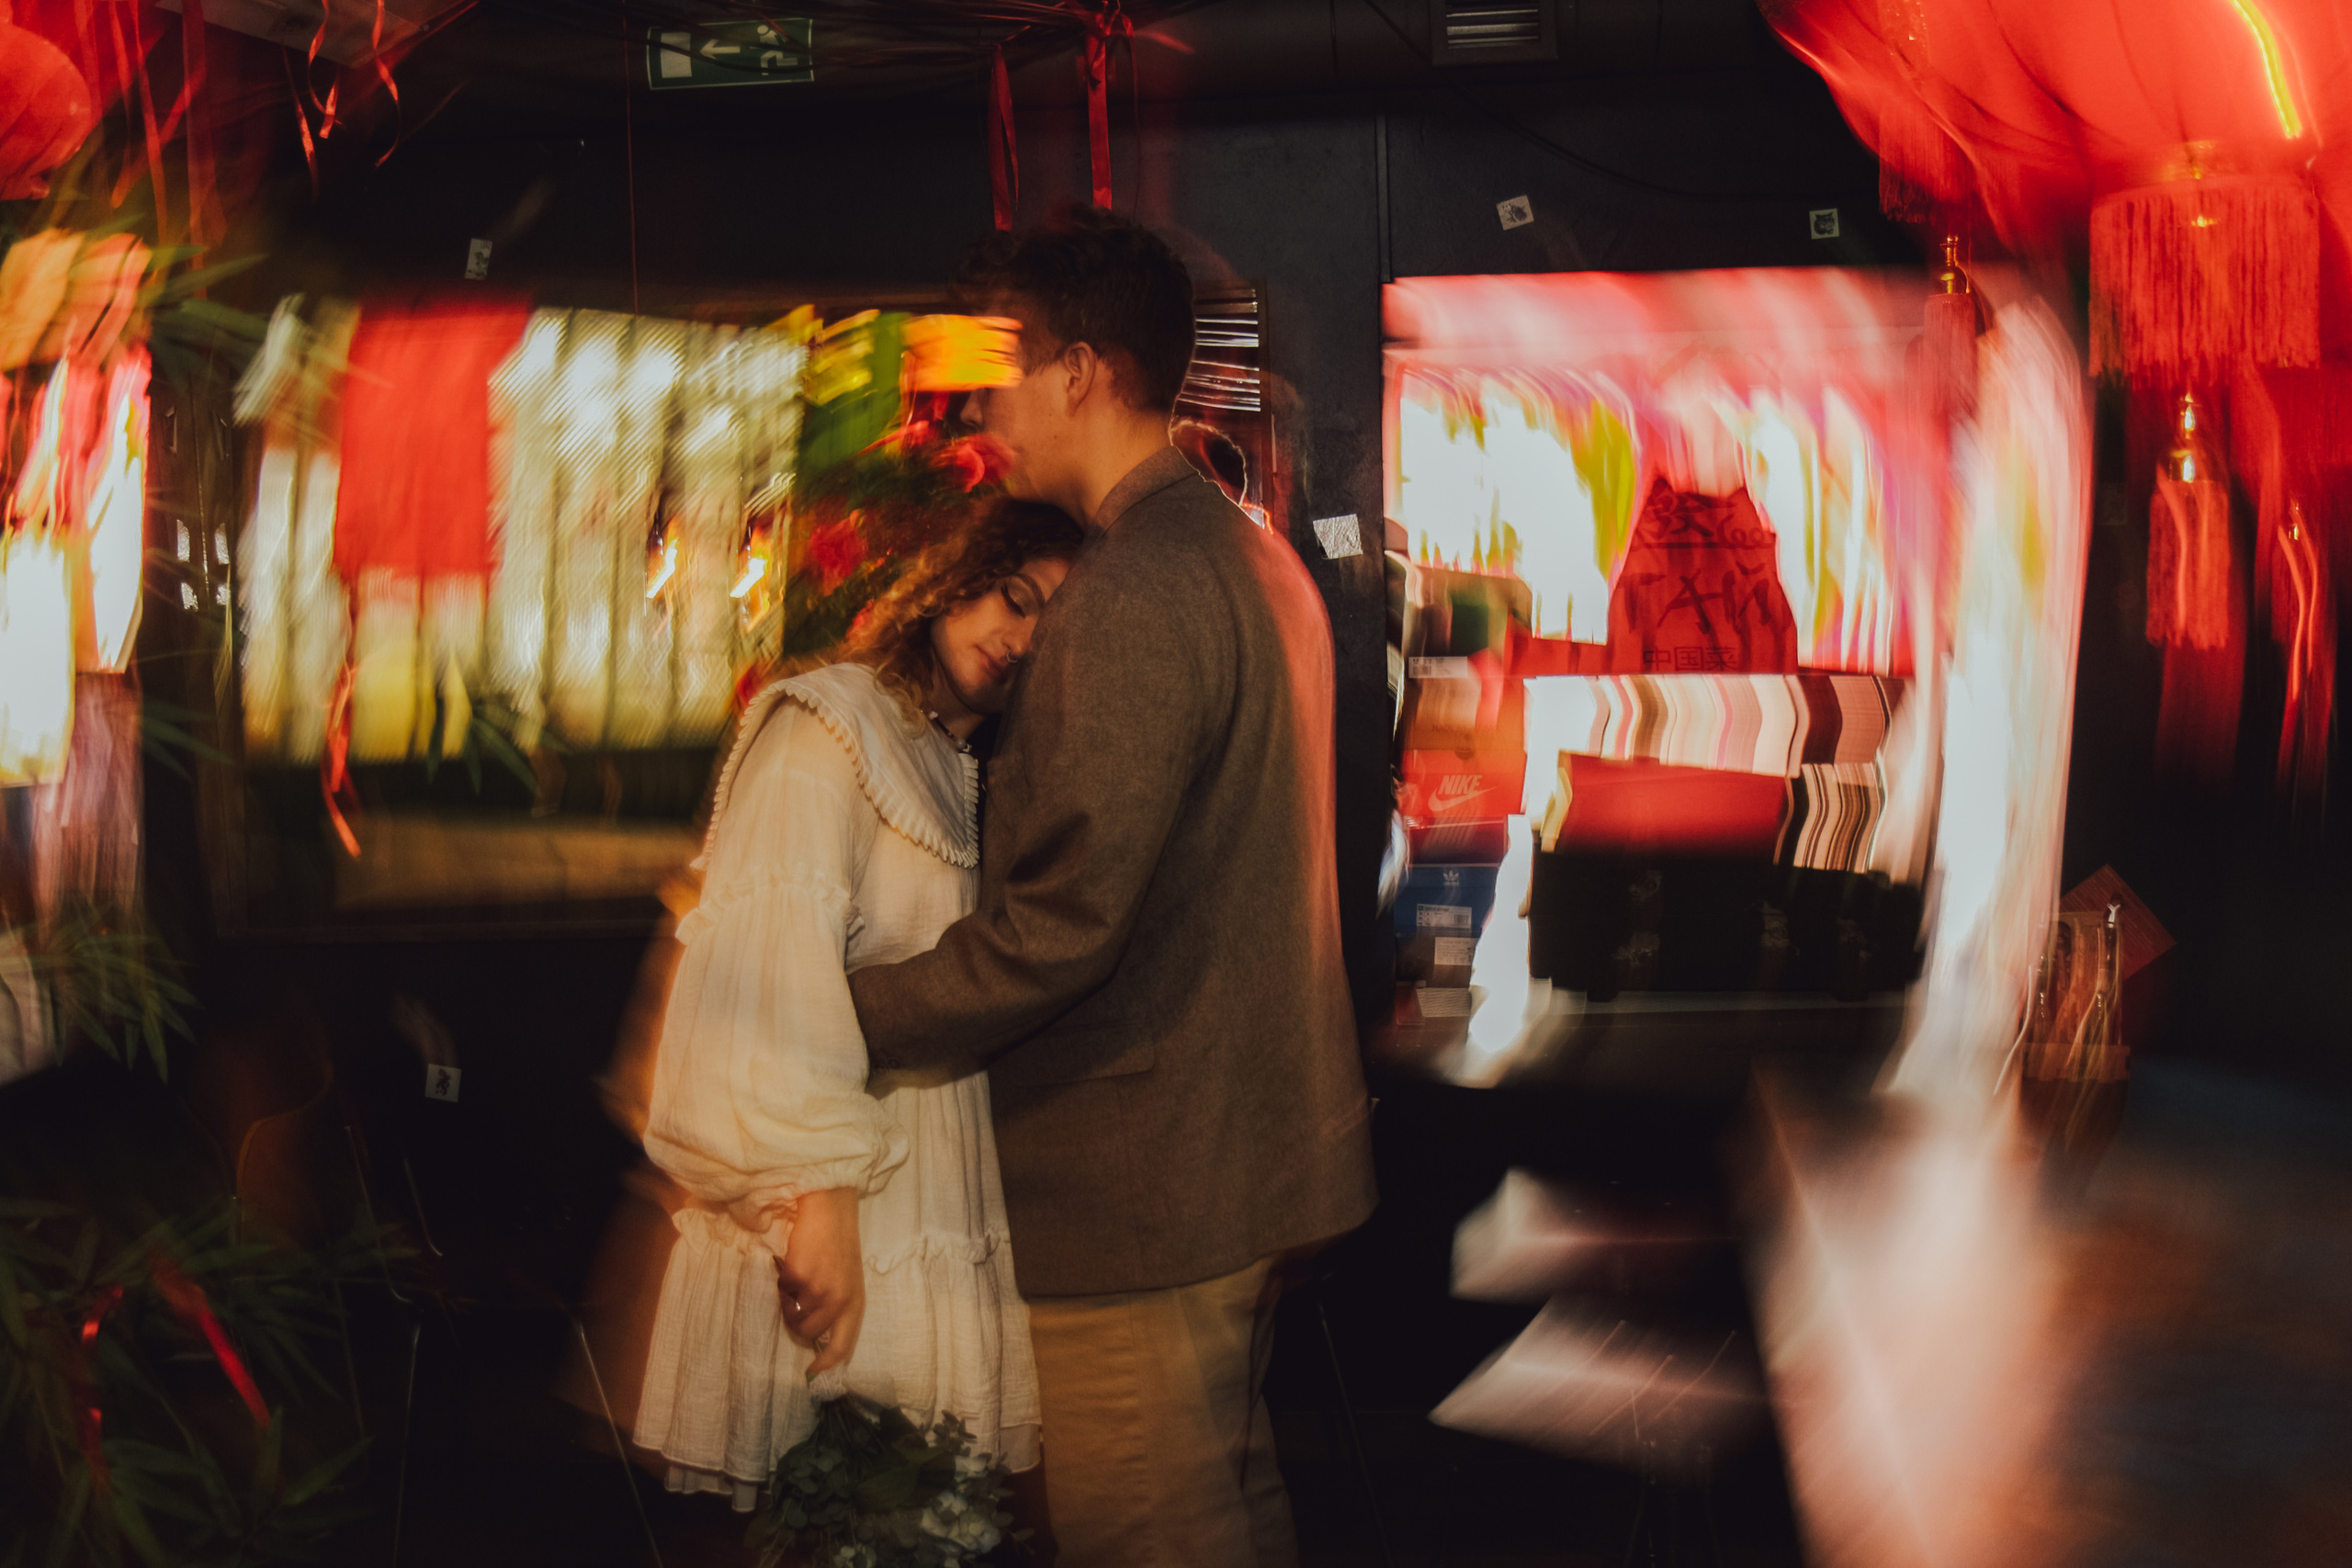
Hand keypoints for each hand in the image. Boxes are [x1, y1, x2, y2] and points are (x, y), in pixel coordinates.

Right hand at [775, 1187, 863, 1376]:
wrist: (830, 1210)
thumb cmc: (838, 1246)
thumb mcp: (848, 1280)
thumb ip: (837, 1307)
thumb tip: (817, 1338)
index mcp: (855, 1302)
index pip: (844, 1345)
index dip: (828, 1364)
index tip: (813, 1374)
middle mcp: (839, 1301)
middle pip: (808, 1334)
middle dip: (796, 1323)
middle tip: (795, 1302)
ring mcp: (818, 1290)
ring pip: (791, 1316)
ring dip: (788, 1304)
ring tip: (796, 1279)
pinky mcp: (799, 1277)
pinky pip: (781, 1294)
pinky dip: (781, 1285)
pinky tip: (792, 1265)